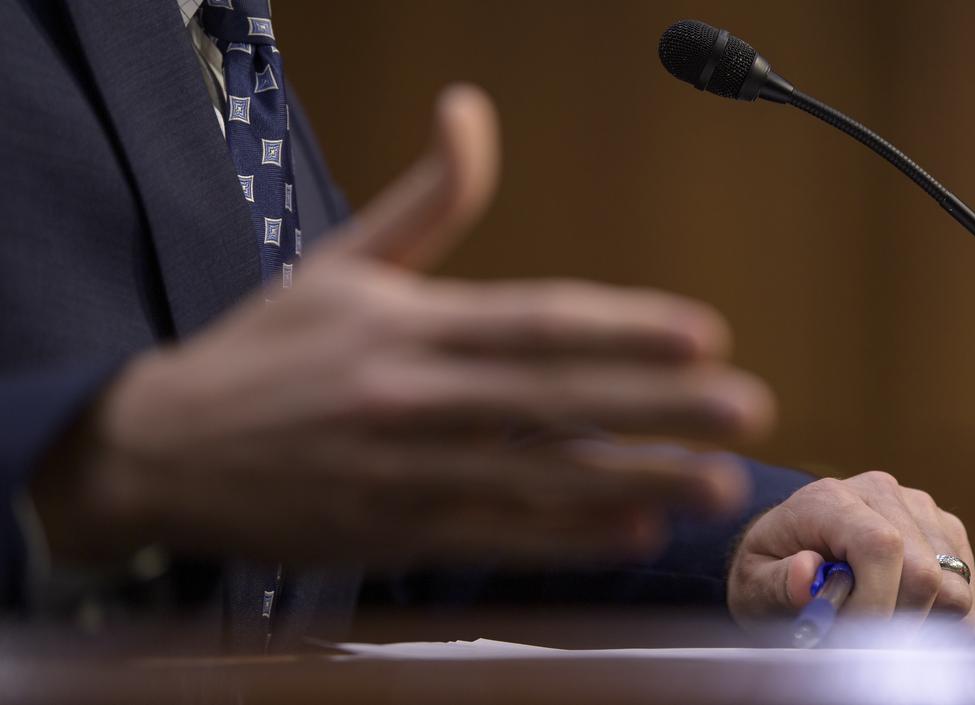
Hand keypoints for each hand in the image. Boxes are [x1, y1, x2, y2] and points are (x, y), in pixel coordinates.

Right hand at [33, 85, 773, 567]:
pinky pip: (496, 539)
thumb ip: (425, 199)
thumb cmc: (261, 353)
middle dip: (658, 405)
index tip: (700, 332)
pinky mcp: (395, 531)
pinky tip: (630, 533)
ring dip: (635, 481)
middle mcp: (412, 397)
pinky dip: (566, 539)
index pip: (534, 322)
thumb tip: (469, 112)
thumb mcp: (340, 261)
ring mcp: (405, 472)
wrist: (160, 449)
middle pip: (555, 400)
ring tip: (716, 481)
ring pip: (539, 479)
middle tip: (743, 406)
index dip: (623, 327)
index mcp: (406, 324)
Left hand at [727, 472, 974, 638]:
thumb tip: (806, 572)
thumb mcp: (754, 582)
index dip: (876, 603)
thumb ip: (778, 582)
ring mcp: (920, 508)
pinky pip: (967, 586)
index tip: (851, 635)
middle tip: (862, 638)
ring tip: (879, 623)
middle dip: (896, 620)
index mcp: (829, 499)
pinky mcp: (946, 530)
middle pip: (923, 571)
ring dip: (922, 621)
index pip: (881, 547)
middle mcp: (881, 493)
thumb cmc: (772, 569)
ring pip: (953, 583)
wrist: (791, 548)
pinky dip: (943, 616)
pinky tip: (905, 615)